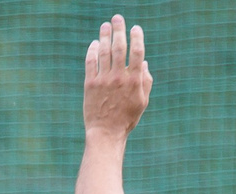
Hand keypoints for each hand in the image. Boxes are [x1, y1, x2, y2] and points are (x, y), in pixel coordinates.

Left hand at [82, 15, 150, 139]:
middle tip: (117, 18)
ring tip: (105, 26)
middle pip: (118, 47)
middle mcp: (119, 77)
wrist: (105, 133)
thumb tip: (143, 63)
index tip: (135, 28)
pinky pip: (90, 62)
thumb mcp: (142, 102)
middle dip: (118, 30)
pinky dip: (92, 51)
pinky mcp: (89, 84)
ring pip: (103, 52)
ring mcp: (103, 80)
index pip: (137, 52)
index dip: (137, 37)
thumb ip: (146, 81)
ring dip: (104, 36)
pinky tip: (94, 43)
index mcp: (134, 80)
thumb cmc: (126, 119)